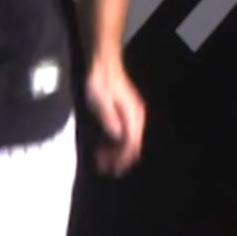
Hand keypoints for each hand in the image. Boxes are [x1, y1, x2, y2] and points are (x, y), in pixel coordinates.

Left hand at [85, 56, 145, 176]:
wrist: (104, 66)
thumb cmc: (101, 82)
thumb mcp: (100, 101)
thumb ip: (109, 118)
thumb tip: (116, 134)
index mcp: (132, 114)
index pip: (132, 142)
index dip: (123, 157)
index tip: (113, 169)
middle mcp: (136, 116)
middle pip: (132, 143)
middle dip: (120, 158)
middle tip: (105, 168)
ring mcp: (132, 115)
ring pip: (129, 140)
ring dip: (117, 151)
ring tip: (103, 160)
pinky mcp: (126, 114)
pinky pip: (125, 133)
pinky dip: (116, 143)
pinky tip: (105, 147)